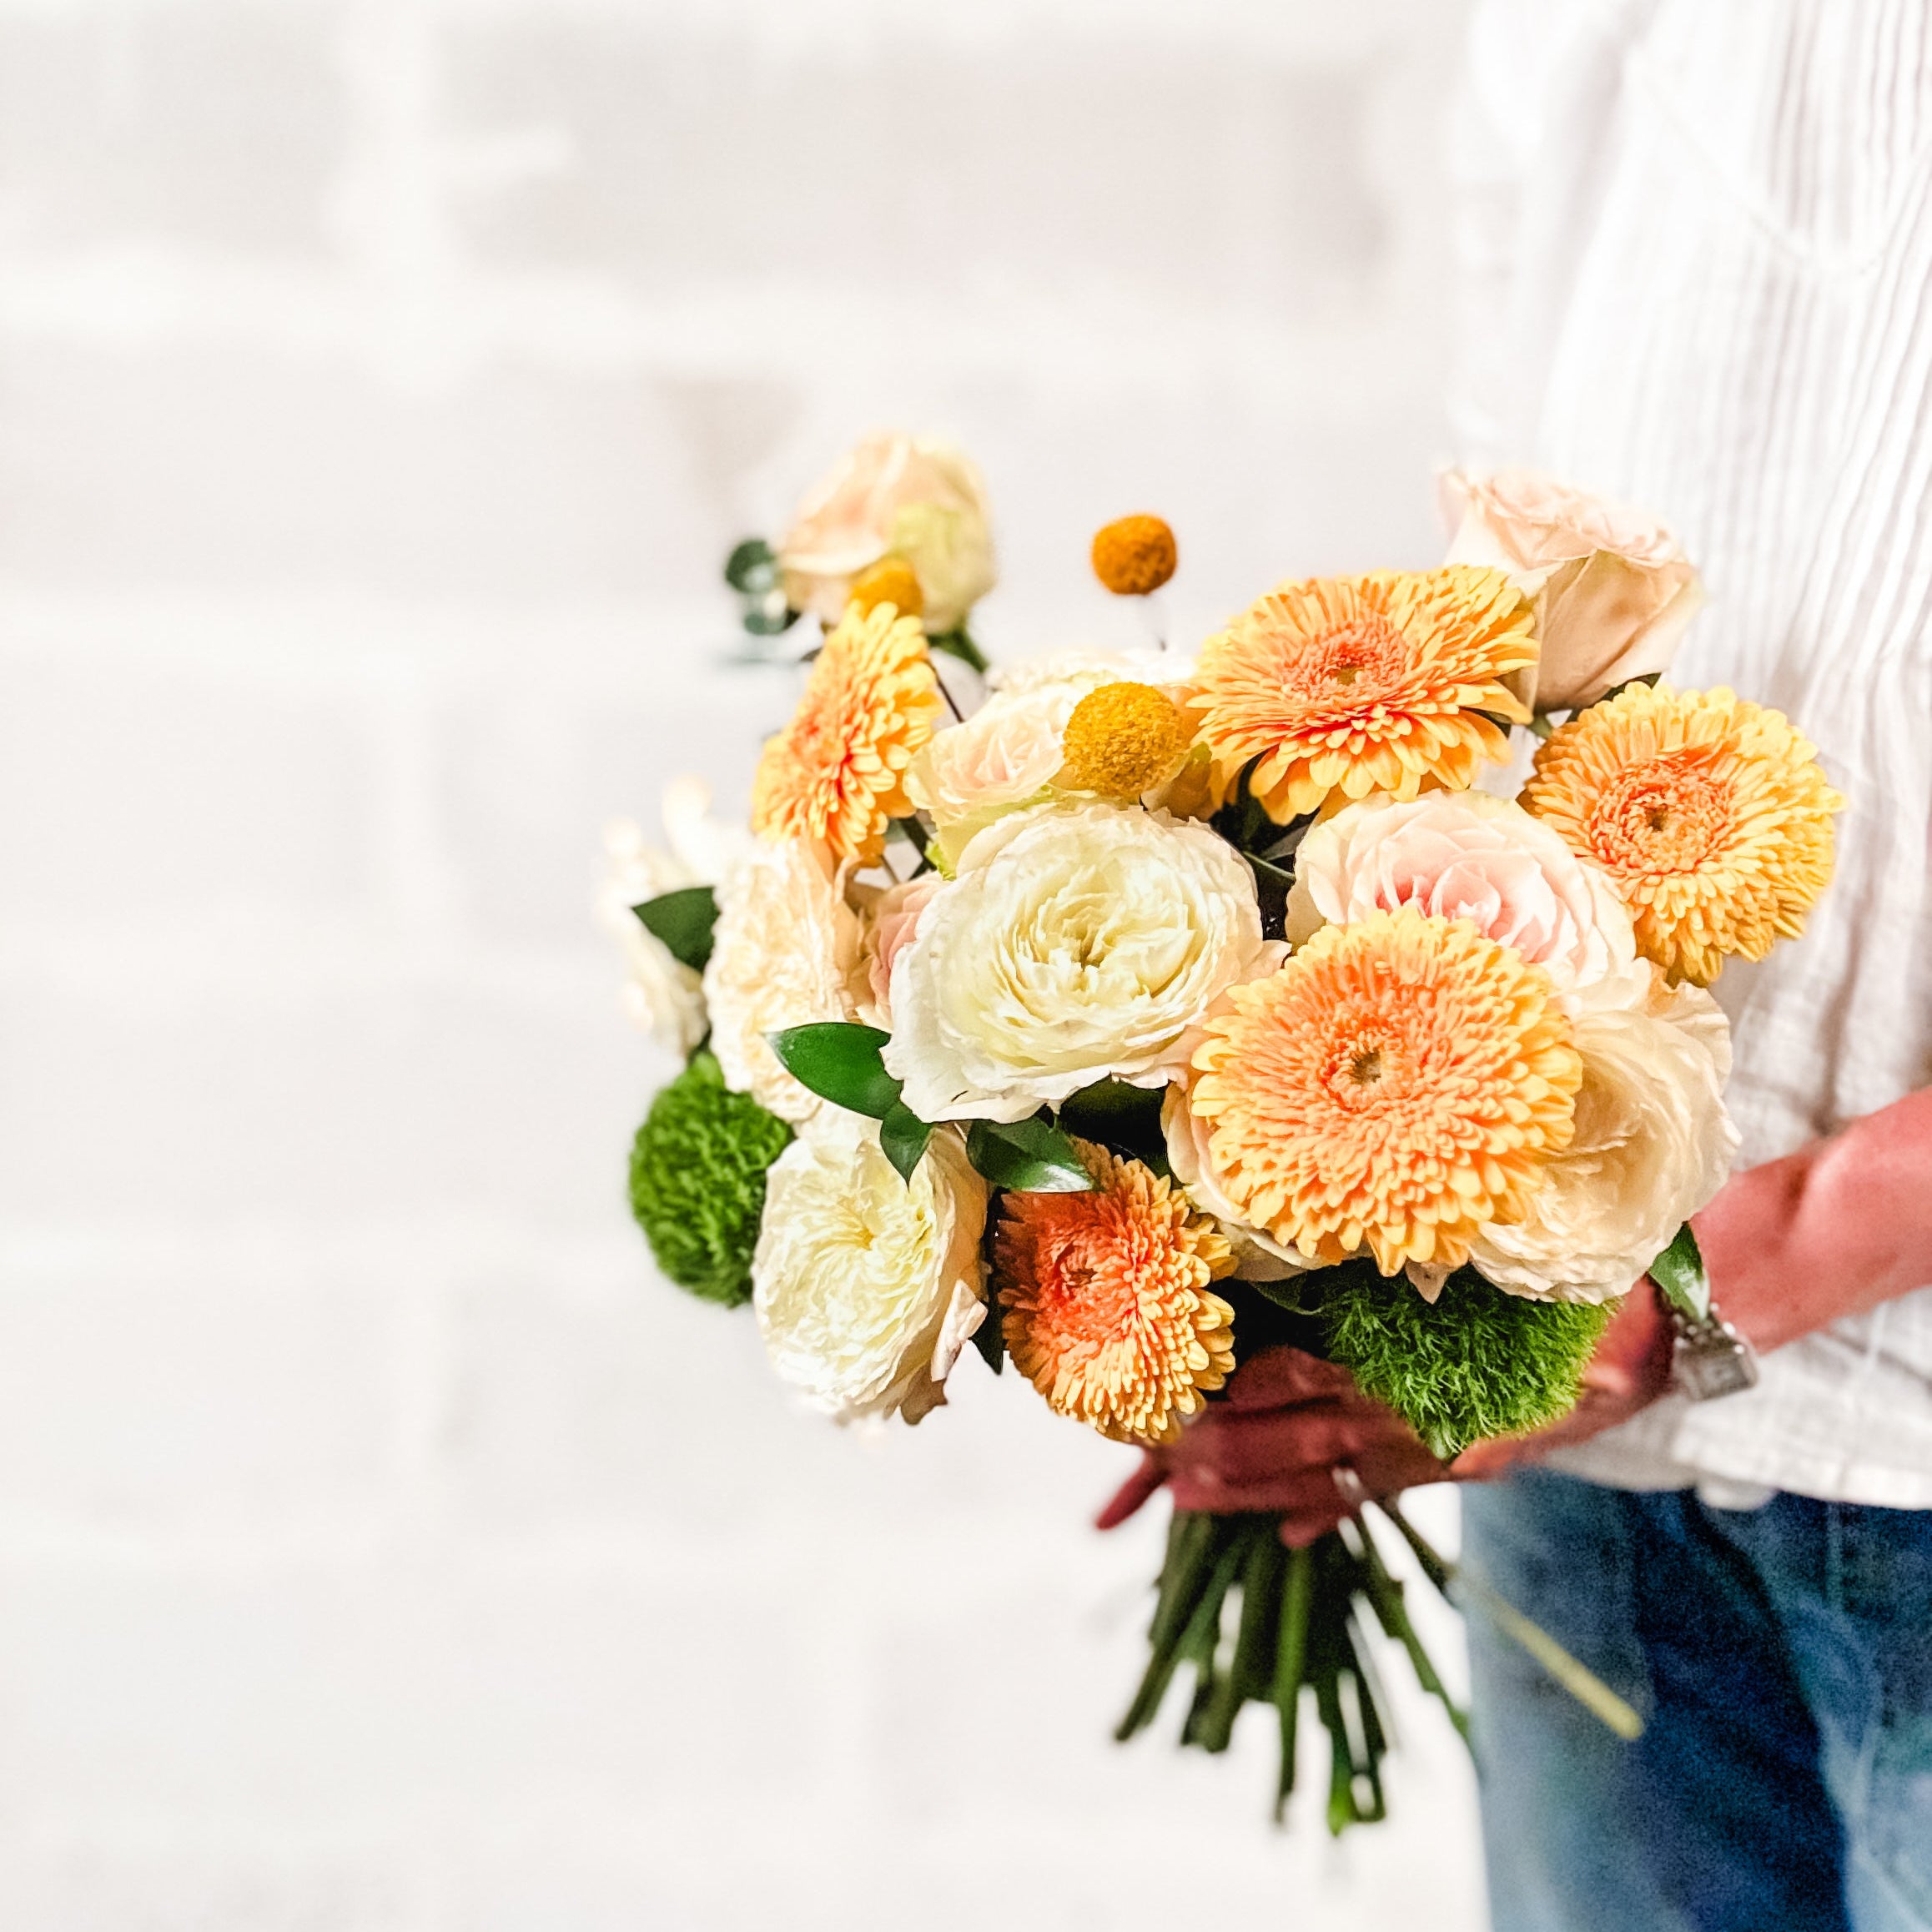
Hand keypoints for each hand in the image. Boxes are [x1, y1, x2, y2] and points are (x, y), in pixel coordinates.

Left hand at [1096, 1285, 1676, 1541]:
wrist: (1671, 1328)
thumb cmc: (1575, 1283)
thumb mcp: (1495, 1274)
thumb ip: (1418, 1289)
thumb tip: (1338, 1284)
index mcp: (1423, 1373)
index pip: (1307, 1383)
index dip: (1241, 1394)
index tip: (1183, 1401)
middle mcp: (1427, 1423)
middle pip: (1306, 1443)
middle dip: (1230, 1461)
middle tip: (1163, 1476)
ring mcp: (1447, 1451)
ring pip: (1334, 1476)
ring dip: (1260, 1492)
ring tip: (1190, 1501)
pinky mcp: (1468, 1464)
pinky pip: (1385, 1493)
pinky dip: (1332, 1509)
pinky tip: (1290, 1531)